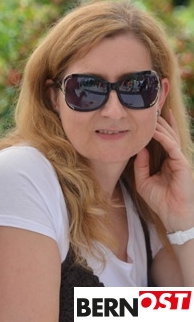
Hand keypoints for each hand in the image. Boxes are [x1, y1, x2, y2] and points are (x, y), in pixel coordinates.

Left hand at [134, 109, 193, 231]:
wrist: (172, 214)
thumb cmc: (160, 200)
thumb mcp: (143, 180)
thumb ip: (140, 164)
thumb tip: (138, 148)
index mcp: (166, 161)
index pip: (161, 140)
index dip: (155, 128)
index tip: (146, 117)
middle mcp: (174, 158)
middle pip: (167, 134)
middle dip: (160, 121)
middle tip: (151, 107)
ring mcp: (179, 159)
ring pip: (170, 137)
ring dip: (160, 125)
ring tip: (150, 114)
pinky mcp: (182, 163)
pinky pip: (171, 146)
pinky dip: (162, 137)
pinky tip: (153, 130)